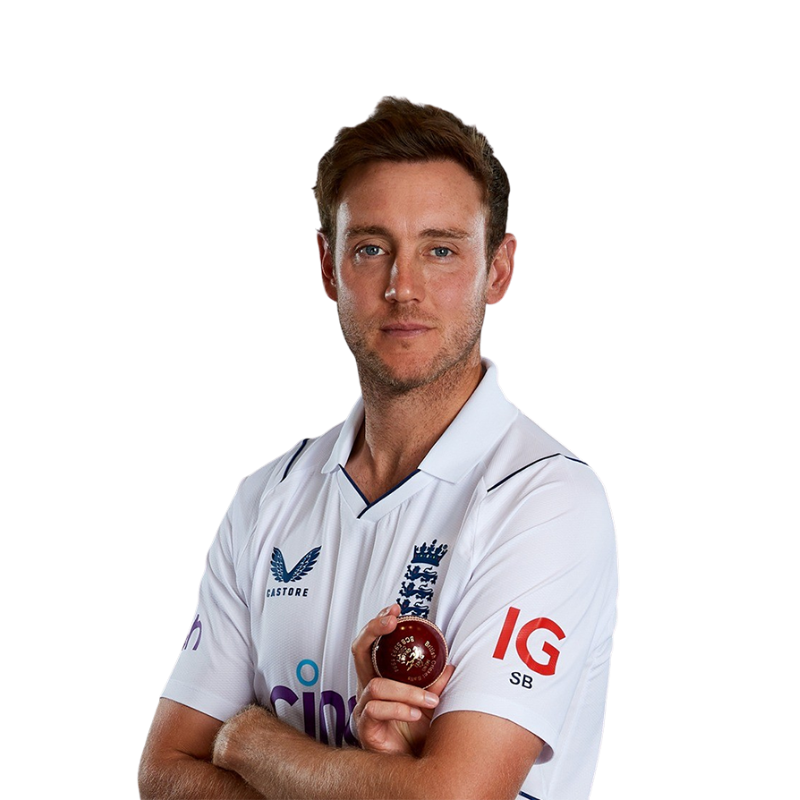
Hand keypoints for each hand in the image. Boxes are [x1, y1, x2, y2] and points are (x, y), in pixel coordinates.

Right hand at [351, 604, 454, 755]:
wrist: (413, 767)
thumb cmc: (417, 734)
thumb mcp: (430, 701)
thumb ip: (436, 682)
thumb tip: (451, 664)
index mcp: (381, 677)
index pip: (372, 643)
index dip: (379, 624)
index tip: (394, 610)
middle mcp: (368, 688)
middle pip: (359, 650)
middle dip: (374, 630)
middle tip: (390, 622)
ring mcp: (363, 707)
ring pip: (376, 685)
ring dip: (406, 689)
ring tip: (430, 699)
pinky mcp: (364, 727)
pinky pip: (375, 710)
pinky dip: (398, 709)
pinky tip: (415, 714)